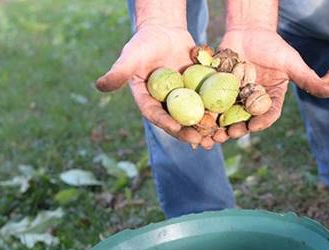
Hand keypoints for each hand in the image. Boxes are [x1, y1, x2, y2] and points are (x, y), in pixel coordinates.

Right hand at [96, 25, 208, 146]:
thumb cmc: (143, 42)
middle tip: (202, 140)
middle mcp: (165, 104)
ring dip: (206, 127)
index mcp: (148, 101)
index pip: (156, 115)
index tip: (178, 128)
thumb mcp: (131, 56)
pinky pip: (208, 102)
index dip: (167, 123)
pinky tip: (229, 117)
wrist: (164, 30)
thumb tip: (98, 86)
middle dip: (190, 132)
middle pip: (178, 121)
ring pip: (195, 116)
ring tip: (218, 136)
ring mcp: (183, 98)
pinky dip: (218, 110)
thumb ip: (118, 72)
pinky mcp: (197, 91)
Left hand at [214, 28, 328, 140]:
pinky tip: (199, 116)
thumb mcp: (291, 61)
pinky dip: (206, 110)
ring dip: (219, 126)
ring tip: (211, 132)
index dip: (261, 122)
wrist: (249, 30)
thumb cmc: (273, 44)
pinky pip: (212, 102)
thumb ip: (306, 78)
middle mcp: (253, 101)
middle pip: (245, 120)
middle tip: (228, 135)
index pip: (268, 115)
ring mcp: (235, 96)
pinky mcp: (220, 89)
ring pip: (227, 115)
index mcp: (272, 98)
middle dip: (237, 129)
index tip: (253, 127)